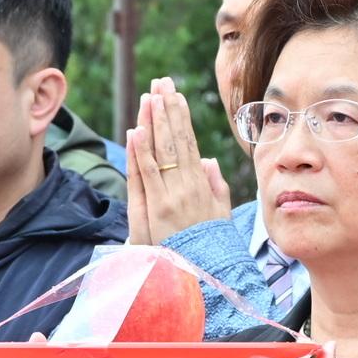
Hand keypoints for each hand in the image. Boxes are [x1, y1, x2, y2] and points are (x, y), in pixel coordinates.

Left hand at [124, 80, 229, 245]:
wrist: (203, 275)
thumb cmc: (211, 247)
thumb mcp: (220, 215)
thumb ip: (216, 187)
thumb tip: (209, 161)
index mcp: (201, 184)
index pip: (189, 142)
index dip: (182, 117)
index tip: (176, 95)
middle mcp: (186, 186)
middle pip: (174, 140)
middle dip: (167, 108)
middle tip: (161, 81)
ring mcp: (169, 196)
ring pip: (159, 152)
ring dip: (153, 121)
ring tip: (149, 95)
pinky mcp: (153, 209)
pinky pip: (145, 175)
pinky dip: (139, 152)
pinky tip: (136, 130)